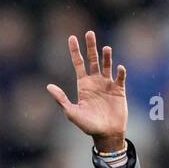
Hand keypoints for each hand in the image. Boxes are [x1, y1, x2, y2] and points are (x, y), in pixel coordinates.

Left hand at [46, 31, 127, 151]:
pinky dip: (120, 72)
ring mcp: (107, 84)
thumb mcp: (72, 113)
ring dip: (106, 56)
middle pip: (92, 59)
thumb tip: (48, 86)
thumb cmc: (88, 125)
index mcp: (83, 85)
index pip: (78, 63)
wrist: (106, 134)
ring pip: (107, 65)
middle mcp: (95, 81)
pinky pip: (120, 77)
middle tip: (89, 33)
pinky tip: (119, 68)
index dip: (75, 51)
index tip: (72, 37)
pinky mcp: (119, 90)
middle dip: (91, 46)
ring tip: (105, 48)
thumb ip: (61, 99)